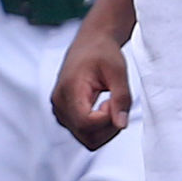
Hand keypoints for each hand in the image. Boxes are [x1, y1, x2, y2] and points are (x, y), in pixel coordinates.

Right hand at [51, 24, 131, 150]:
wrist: (91, 42)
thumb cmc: (103, 52)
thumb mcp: (118, 70)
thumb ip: (121, 98)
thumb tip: (121, 125)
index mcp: (68, 89)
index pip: (86, 123)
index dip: (107, 119)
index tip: (113, 101)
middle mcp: (59, 104)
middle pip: (87, 136)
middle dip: (108, 126)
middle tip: (114, 102)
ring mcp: (60, 111)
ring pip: (87, 138)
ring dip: (105, 127)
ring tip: (109, 102)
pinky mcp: (65, 114)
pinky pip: (84, 132)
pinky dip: (99, 126)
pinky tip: (103, 106)